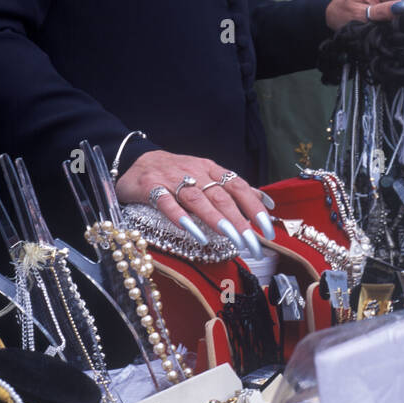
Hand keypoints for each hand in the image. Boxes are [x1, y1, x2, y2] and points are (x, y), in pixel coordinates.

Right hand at [115, 150, 273, 258]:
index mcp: (210, 169)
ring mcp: (172, 179)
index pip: (238, 186)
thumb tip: (264, 202)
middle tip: (252, 242)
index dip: (254, 206)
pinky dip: (180, 216)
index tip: (267, 228)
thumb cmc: (176, 172)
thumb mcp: (206, 174)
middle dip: (239, 219)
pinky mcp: (150, 187)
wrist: (136, 160)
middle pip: (220, 195)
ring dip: (215, 218)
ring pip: (197, 198)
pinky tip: (192, 232)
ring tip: (231, 236)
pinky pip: (166, 202)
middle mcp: (194, 172)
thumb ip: (233, 188)